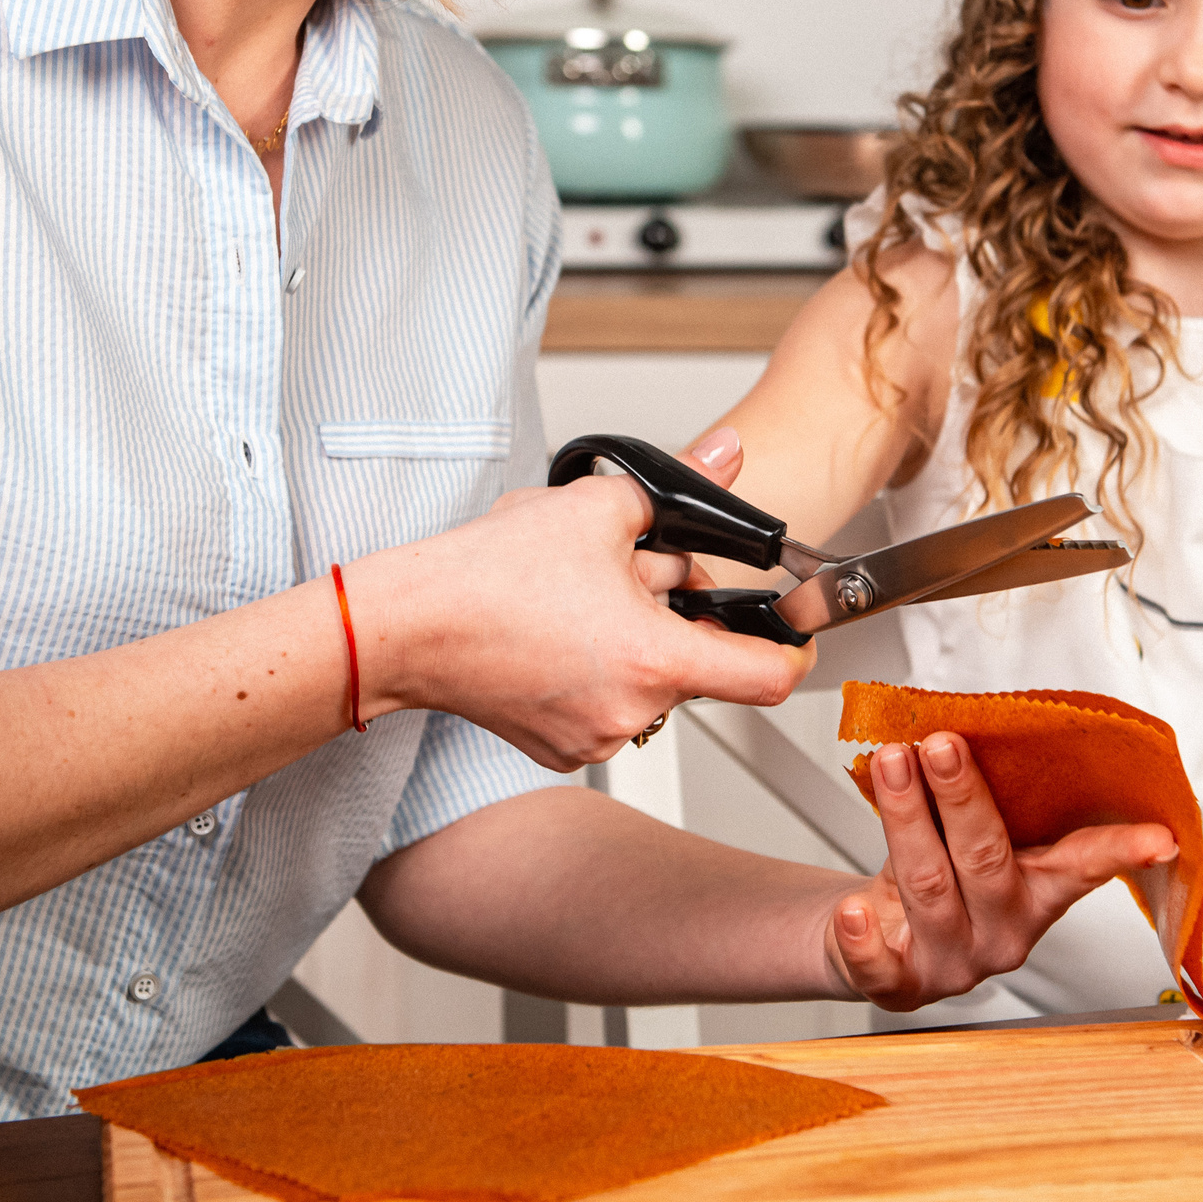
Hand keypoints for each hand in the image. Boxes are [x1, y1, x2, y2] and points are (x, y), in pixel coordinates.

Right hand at [348, 427, 814, 770]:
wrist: (407, 626)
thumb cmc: (487, 577)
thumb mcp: (598, 507)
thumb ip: (682, 483)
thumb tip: (726, 454)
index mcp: (655, 660)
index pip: (768, 677)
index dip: (793, 649)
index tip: (795, 632)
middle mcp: (632, 711)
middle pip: (699, 664)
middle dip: (680, 615)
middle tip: (635, 577)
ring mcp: (594, 736)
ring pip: (650, 682)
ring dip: (637, 641)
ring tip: (584, 602)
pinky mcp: (560, 747)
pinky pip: (608, 704)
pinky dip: (598, 670)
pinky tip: (558, 635)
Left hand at [823, 731, 1175, 1011]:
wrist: (875, 941)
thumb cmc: (934, 873)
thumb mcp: (974, 838)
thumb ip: (989, 800)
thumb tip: (981, 720)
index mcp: (1035, 892)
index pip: (1083, 866)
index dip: (1122, 851)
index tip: (1160, 838)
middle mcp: (1003, 931)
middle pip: (987, 860)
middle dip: (962, 796)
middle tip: (940, 743)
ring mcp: (954, 962)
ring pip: (930, 887)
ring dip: (906, 820)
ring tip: (889, 764)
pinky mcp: (900, 984)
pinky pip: (882, 966)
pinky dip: (864, 938)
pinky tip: (854, 909)